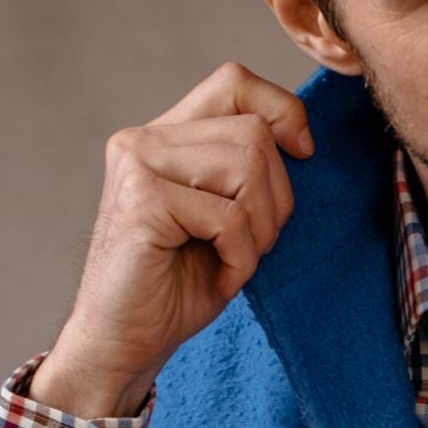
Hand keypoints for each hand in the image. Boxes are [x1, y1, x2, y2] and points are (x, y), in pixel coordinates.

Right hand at [33, 59, 313, 417]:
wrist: (124, 345)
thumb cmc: (176, 288)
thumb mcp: (225, 219)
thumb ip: (246, 171)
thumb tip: (301, 136)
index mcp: (165, 135)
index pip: (234, 82)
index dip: (282, 111)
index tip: (303, 155)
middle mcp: (145, 138)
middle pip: (254, 133)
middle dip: (276, 199)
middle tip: (252, 247)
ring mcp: (138, 163)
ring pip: (248, 165)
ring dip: (260, 229)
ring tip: (234, 262)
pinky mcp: (141, 201)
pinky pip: (228, 216)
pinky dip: (240, 258)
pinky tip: (219, 280)